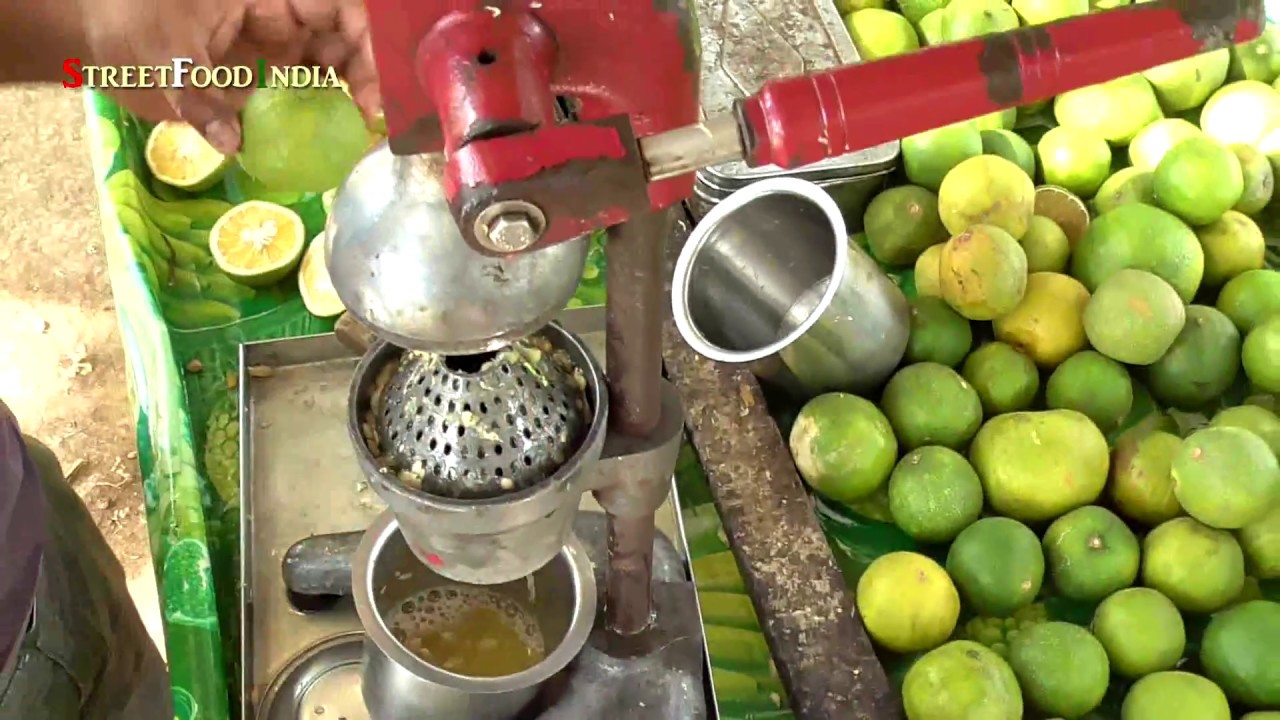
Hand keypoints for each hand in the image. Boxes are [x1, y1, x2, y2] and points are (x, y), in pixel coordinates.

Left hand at [85, 0, 380, 153]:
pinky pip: (302, 95)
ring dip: (347, 98)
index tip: (369, 85)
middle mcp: (279, 16)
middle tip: (367, 118)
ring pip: (330, 68)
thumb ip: (198, 98)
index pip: (339, 6)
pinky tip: (328, 143)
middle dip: (365, 73)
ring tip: (355, 134)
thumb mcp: (160, 57)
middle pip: (345, 38)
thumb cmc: (124, 26)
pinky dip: (318, 117)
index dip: (366, 40)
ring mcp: (272, 47)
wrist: (88, 38)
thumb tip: (233, 143)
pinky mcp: (262, 77)